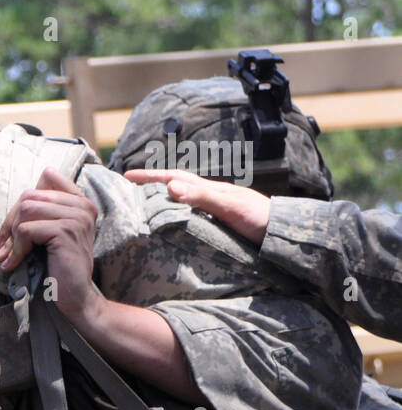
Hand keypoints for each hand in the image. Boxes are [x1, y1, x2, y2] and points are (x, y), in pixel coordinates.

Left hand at [0, 167, 100, 323]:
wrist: (76, 297)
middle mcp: (83, 205)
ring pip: (26, 210)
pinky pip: (27, 229)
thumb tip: (15, 207)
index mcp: (81, 201)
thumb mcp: (52, 234)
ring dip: (11, 236)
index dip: (23, 200)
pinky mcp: (66, 232)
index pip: (48, 176)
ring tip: (8, 256)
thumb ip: (43, 213)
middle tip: (1, 247)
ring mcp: (77, 217)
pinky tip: (14, 264)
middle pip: (30, 196)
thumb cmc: (60, 267)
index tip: (13, 227)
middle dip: (10, 221)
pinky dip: (15, 248)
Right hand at [123, 168, 271, 244]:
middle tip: (126, 191)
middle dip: (150, 186)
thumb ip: (201, 196)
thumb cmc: (258, 217)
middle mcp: (208, 197)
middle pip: (174, 187)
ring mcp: (213, 211)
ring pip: (179, 202)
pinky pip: (187, 217)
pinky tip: (168, 225)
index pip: (173, 178)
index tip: (126, 176)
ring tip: (140, 208)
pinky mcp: (217, 225)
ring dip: (160, 202)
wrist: (282, 234)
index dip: (149, 176)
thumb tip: (171, 185)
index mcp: (208, 189)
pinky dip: (173, 217)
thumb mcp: (229, 206)